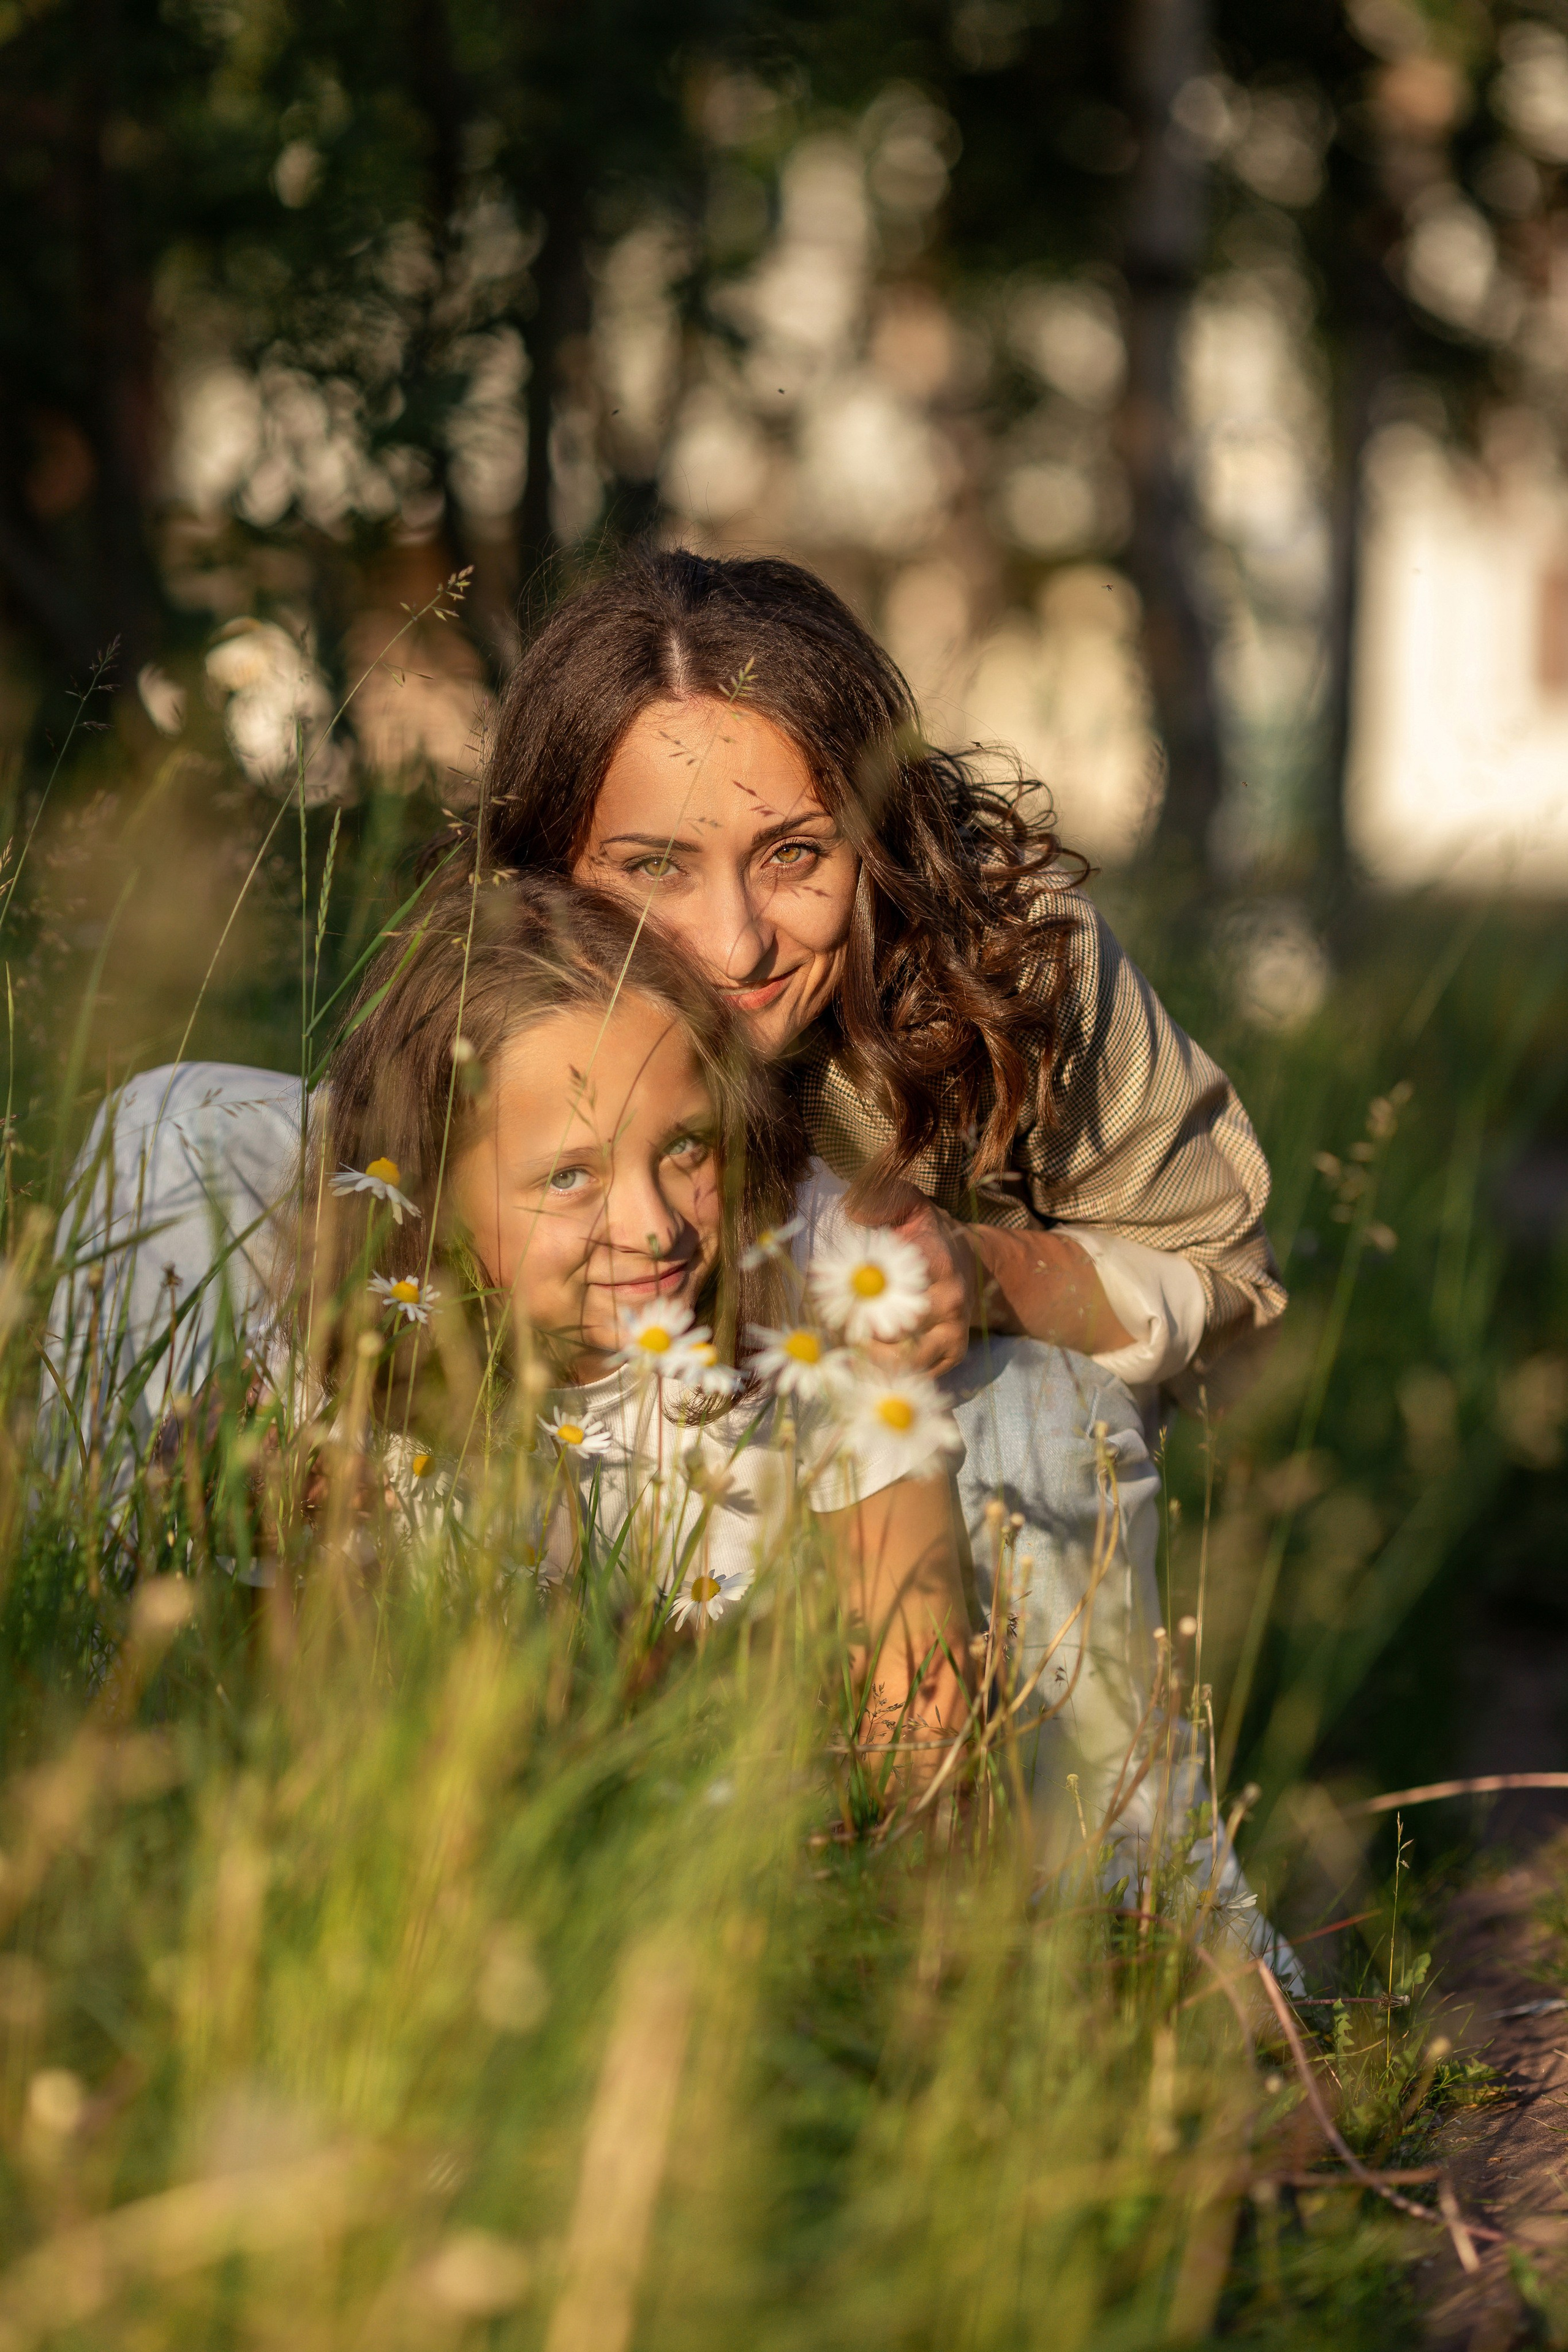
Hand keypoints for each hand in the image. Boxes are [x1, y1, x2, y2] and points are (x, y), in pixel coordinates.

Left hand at [846, 1180, 979, 1375]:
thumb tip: (851, 1210)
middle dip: (856, 1330)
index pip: (889, 1286)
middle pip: (894, 1329)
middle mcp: (950, 1298)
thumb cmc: (928, 1236)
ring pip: (904, 1359)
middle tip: (830, 1325)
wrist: (975, 1265)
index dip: (852, 1295)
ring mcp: (954, 1330)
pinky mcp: (953, 1354)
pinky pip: (915, 1373)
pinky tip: (863, 1360)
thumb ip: (881, 1201)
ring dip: (867, 1357)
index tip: (825, 1294)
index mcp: (934, 1261)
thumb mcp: (909, 1207)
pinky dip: (886, 1372)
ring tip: (844, 1343)